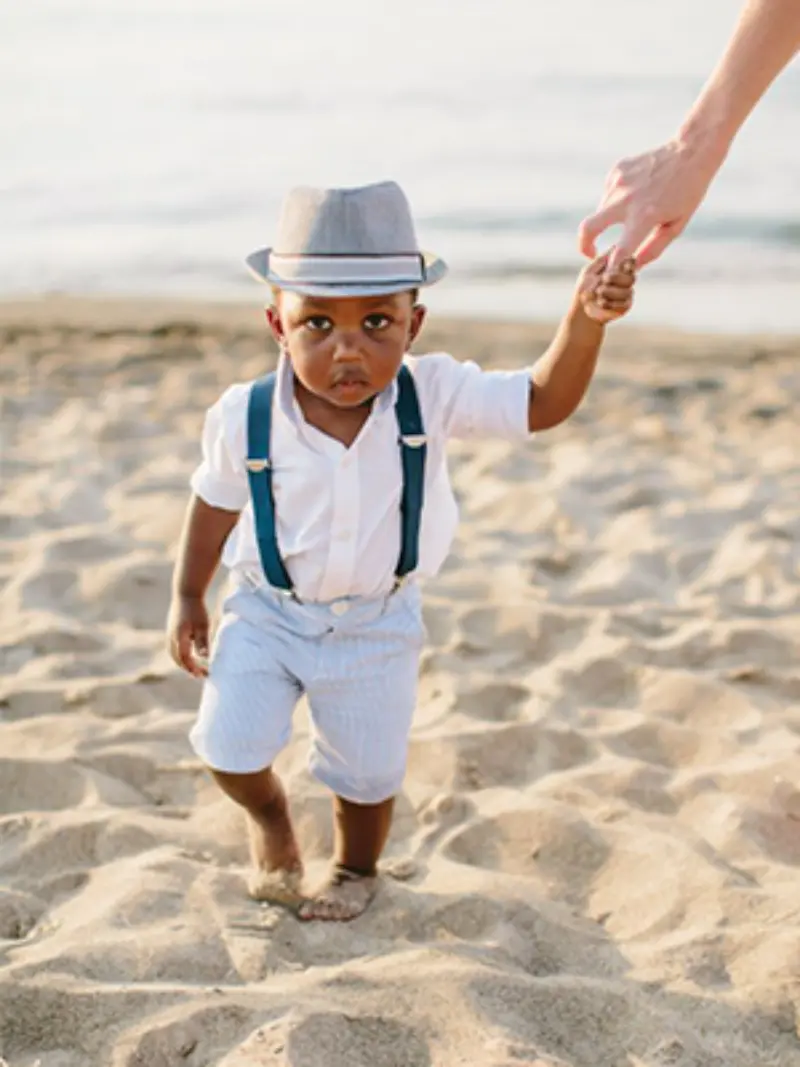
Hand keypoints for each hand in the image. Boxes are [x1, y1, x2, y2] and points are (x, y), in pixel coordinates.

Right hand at [167, 594, 209, 677]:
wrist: (186, 593)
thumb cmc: (197, 609)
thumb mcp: (203, 625)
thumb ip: (202, 642)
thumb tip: (204, 658)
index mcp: (179, 637)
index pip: (185, 659)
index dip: (193, 669)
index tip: (204, 674)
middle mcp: (171, 638)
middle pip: (178, 659)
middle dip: (188, 669)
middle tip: (201, 675)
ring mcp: (169, 634)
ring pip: (174, 655)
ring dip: (184, 663)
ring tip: (196, 669)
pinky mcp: (171, 631)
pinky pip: (174, 649)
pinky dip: (181, 656)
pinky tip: (191, 657)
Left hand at [577, 254, 635, 324]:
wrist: (582, 310)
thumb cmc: (584, 289)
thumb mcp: (589, 272)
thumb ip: (601, 261)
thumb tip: (615, 246)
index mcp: (618, 270)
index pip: (631, 263)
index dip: (630, 262)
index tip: (623, 263)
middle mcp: (625, 281)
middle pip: (631, 276)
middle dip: (616, 277)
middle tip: (603, 280)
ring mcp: (626, 293)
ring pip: (628, 291)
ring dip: (611, 292)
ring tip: (599, 294)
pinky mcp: (625, 306)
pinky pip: (625, 303)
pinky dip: (612, 303)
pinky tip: (601, 303)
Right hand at [578, 135, 726, 268]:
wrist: (690, 151)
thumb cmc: (687, 193)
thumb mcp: (675, 226)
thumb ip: (652, 249)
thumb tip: (633, 266)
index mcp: (644, 217)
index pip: (619, 252)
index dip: (612, 268)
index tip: (609, 274)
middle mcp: (626, 200)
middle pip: (588, 228)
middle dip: (584, 245)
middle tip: (590, 252)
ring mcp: (619, 182)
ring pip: (601, 210)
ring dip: (611, 218)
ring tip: (636, 208)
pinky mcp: (617, 170)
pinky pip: (609, 193)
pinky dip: (617, 198)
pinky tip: (637, 190)